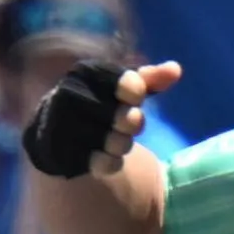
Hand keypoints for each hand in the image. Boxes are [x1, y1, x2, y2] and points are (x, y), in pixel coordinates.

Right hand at [22, 59, 181, 179]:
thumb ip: (149, 78)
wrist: (57, 127)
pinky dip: (110, 164)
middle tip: (128, 123)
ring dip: (122, 144)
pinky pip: (101, 164)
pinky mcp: (62, 155)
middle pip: (125, 117)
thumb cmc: (99, 101)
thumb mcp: (122, 87)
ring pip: (115, 142)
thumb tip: (176, 69)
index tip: (136, 96)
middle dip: (131, 122)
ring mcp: (64, 127)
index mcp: (85, 74)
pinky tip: (108, 158)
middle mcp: (70, 97)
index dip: (135, 91)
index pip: (127, 84)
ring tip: (116, 140)